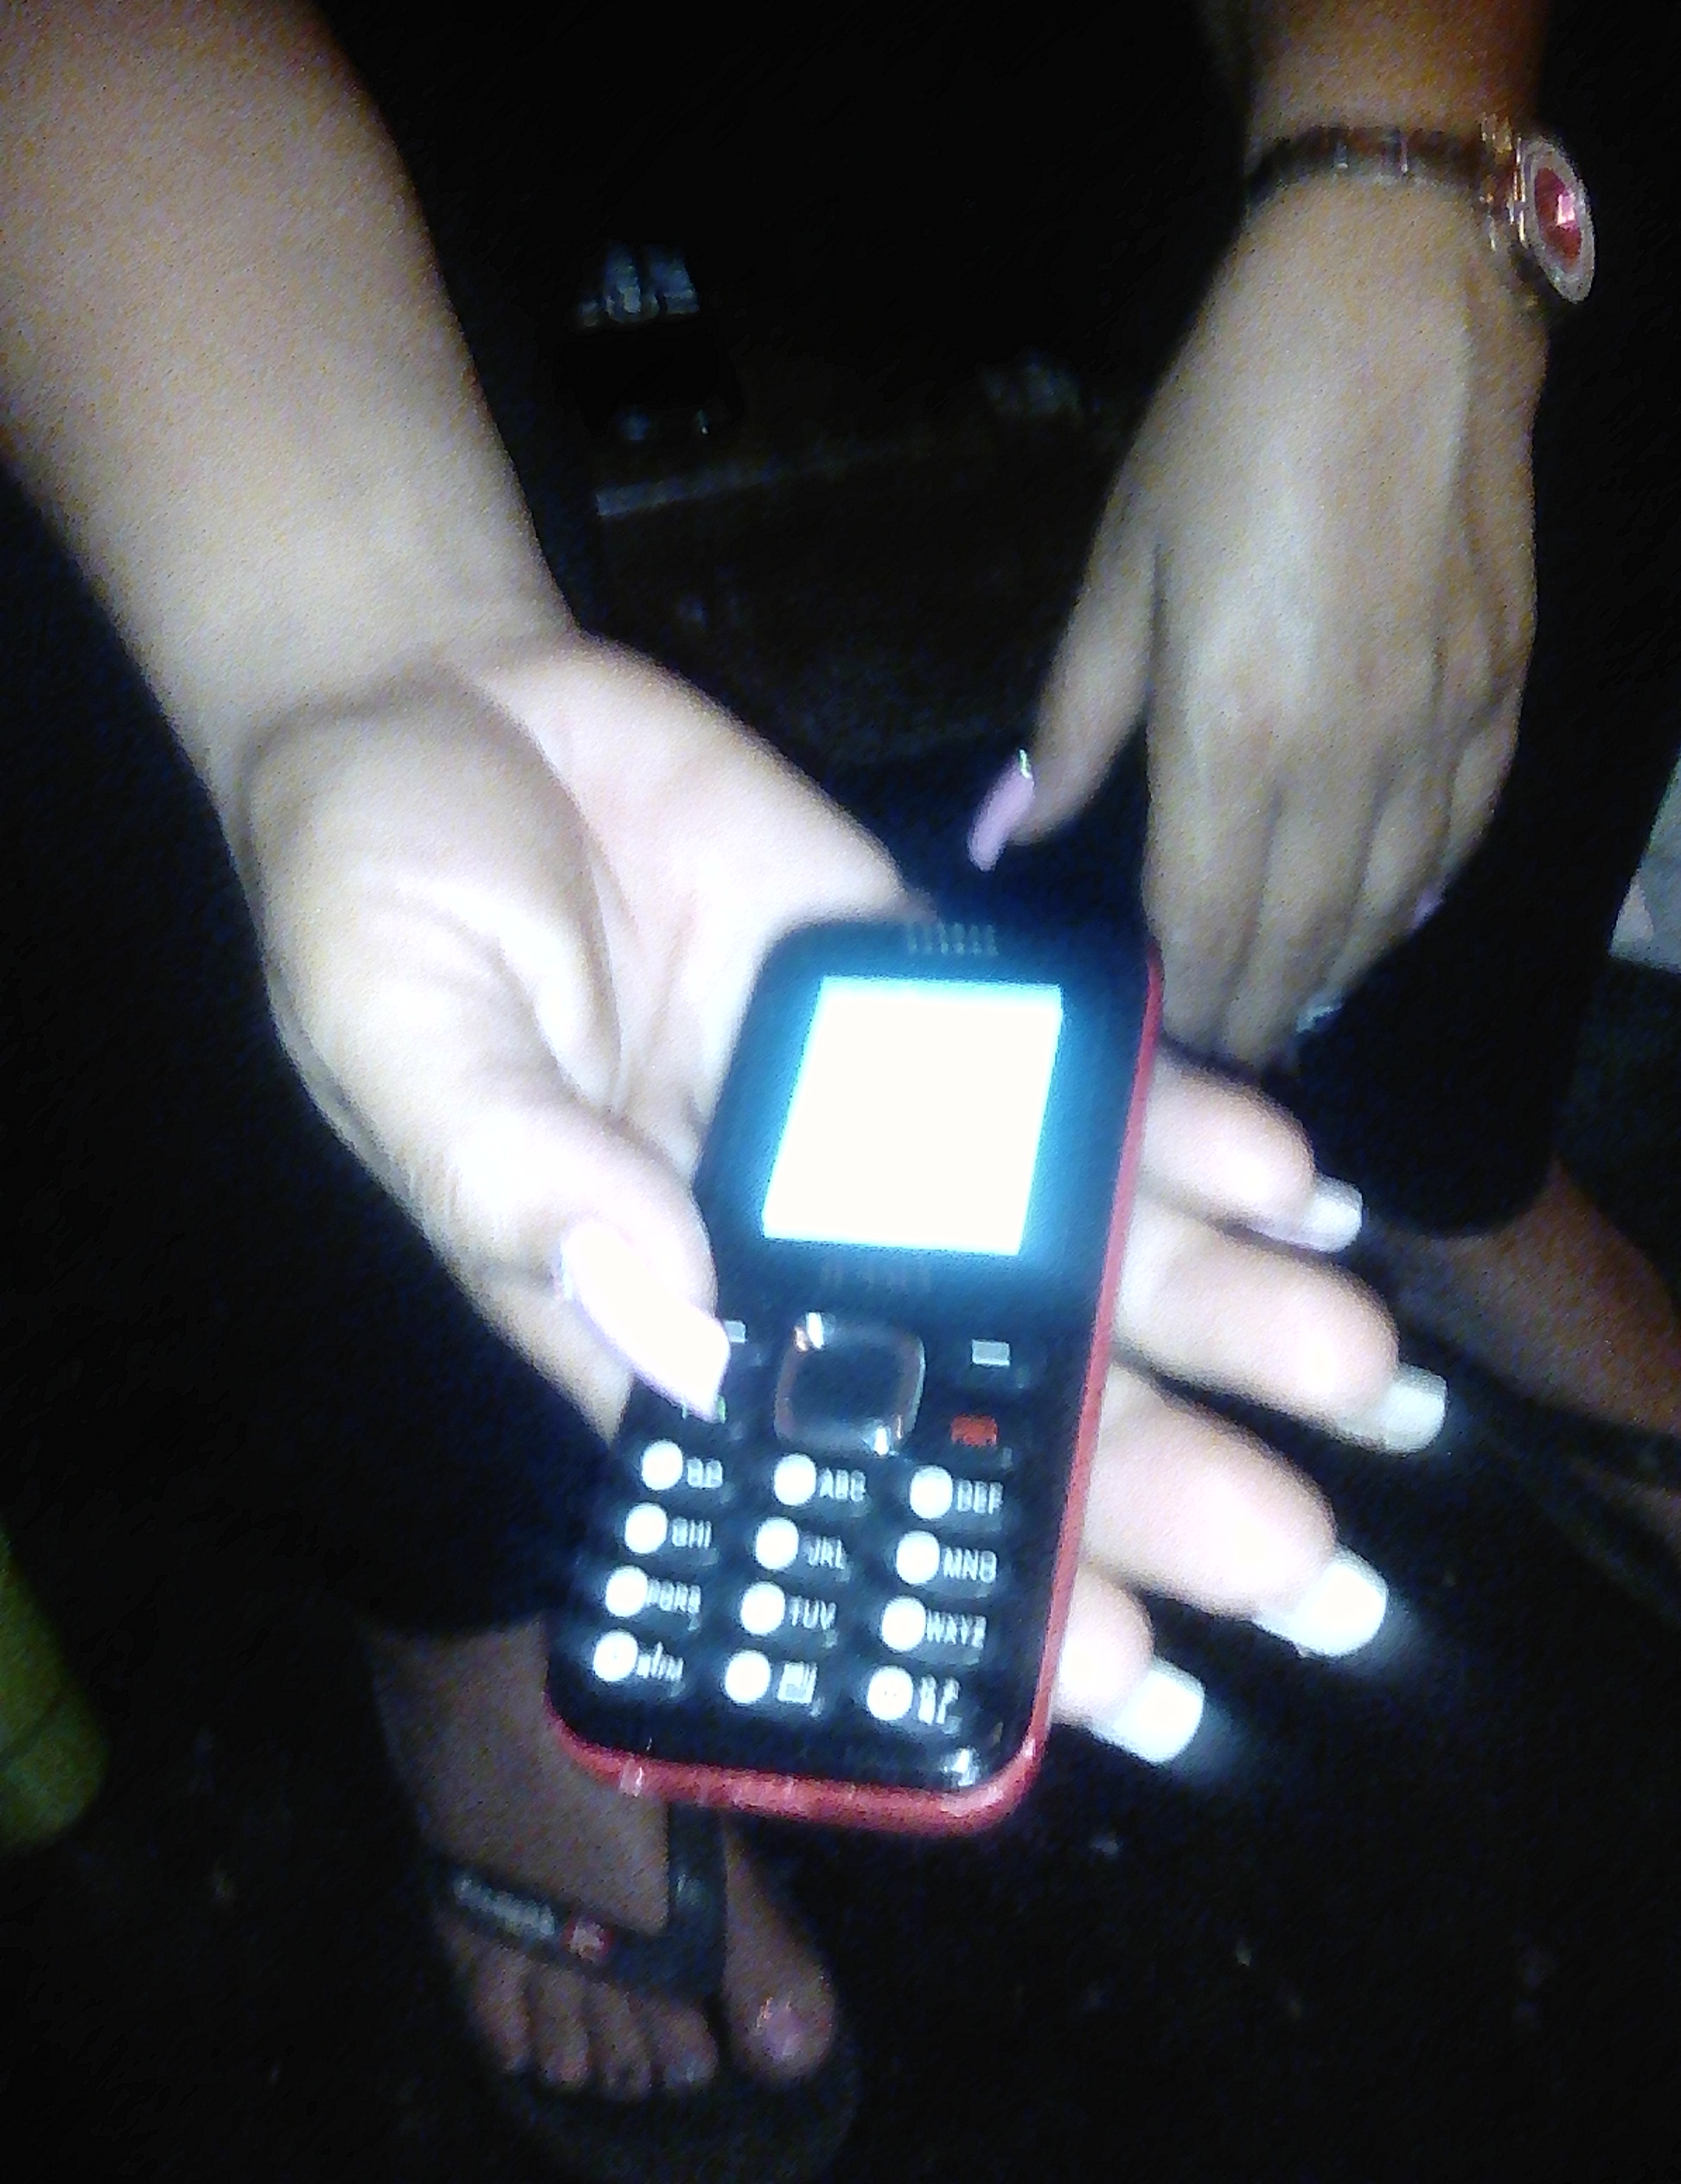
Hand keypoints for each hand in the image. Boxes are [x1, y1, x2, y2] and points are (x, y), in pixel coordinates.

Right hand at [241, 636, 1407, 1742]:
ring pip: (1054, 1238)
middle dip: (1136, 1464)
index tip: (1101, 1665)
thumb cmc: (372, 898)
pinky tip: (1293, 1178)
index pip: (819, 1475)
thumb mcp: (402, 1044)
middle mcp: (777, 1238)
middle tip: (1297, 1559)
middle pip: (980, 1378)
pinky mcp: (909, 989)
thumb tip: (684, 1331)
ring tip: (1352, 1369)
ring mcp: (860, 1118)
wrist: (442, 700)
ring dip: (1206, 1304)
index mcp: (642, 1303)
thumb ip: (526, 1184)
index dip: (955, 1572)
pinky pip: (1056, 1069)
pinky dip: (1170, 1114)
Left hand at [1022, 177, 1546, 1063]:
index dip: (1183, 1002)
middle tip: (1219, 1065)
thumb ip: (1071, 726)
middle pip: (1301, 938)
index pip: (1206, 924)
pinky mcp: (1503, 690)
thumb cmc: (1227, 429)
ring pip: (1390, 906)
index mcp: (1235, 733)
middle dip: (1254, 1013)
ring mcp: (1441, 729)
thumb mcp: (1118, 572)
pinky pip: (1464, 835)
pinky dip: (1420, 897)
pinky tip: (1391, 924)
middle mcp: (1350, 759)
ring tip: (1289, 1011)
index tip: (1158, 1050)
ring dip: (1335, 973)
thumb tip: (1002, 837)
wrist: (1395, 308)